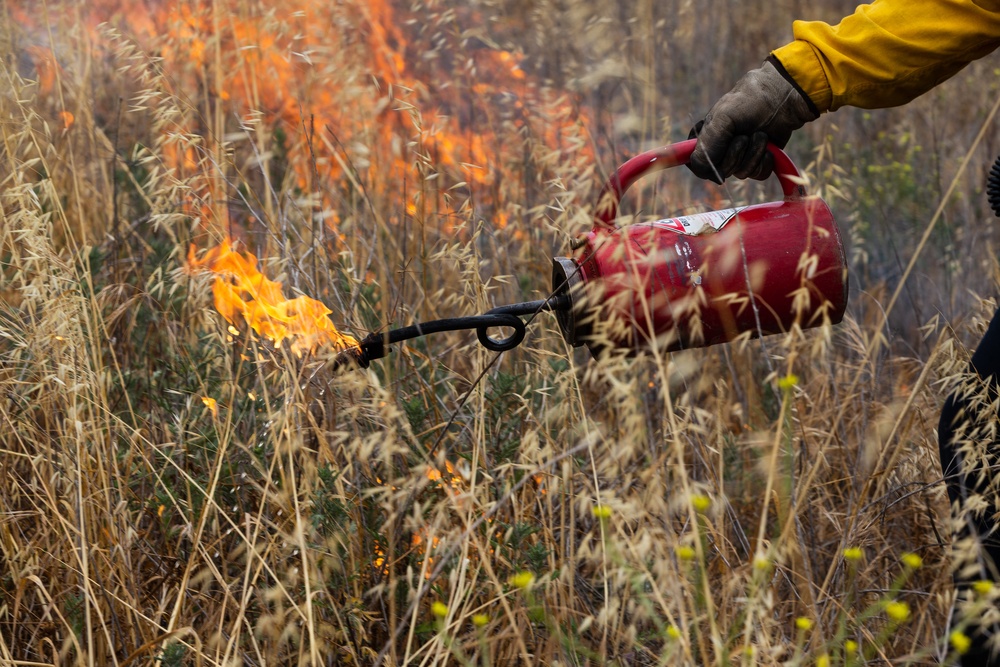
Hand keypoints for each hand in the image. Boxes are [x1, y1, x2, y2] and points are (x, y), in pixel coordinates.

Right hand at [688, 60, 817, 182]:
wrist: (783, 98)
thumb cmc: (750, 102)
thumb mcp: (722, 119)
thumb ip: (707, 146)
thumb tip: (704, 173)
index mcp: (707, 137)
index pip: (697, 164)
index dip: (707, 167)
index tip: (716, 161)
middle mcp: (722, 149)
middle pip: (721, 172)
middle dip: (735, 155)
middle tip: (744, 136)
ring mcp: (741, 156)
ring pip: (741, 173)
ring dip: (753, 154)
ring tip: (760, 134)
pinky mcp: (759, 160)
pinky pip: (757, 174)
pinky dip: (764, 161)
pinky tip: (769, 147)